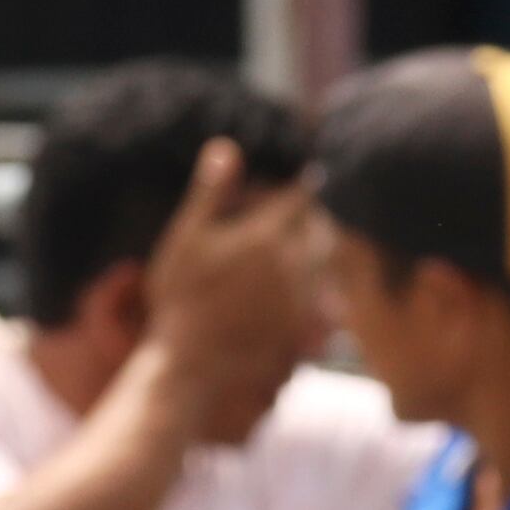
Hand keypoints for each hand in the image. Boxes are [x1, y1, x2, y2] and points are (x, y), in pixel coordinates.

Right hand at [144, 141, 321, 437]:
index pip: (301, 198)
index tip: (307, 174)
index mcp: (268, 237)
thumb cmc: (181, 298)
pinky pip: (328, 301)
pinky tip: (303, 289)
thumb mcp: (187, 238)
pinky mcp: (310, 329)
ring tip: (304, 245)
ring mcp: (306, 300)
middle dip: (314, 218)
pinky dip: (321, 289)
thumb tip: (226, 145)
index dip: (302, 185)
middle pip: (321, 231)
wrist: (192, 364)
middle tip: (305, 211)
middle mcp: (296, 266)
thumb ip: (211, 192)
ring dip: (318, 251)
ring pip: (326, 265)